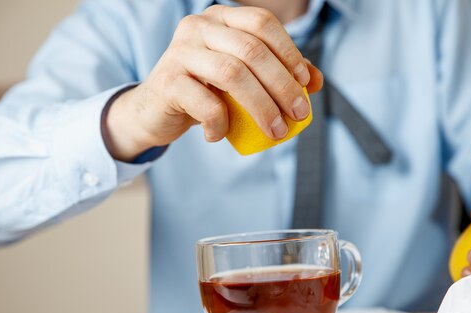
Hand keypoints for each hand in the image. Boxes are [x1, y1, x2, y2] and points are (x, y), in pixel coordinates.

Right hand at [104, 5, 323, 160]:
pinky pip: (207, 105)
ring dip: (262, 107)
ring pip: (233, 74)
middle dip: (283, 86)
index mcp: (220, 19)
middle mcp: (198, 27)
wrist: (154, 111)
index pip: (262, 23)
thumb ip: (275, 74)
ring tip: (276, 132)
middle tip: (299, 115)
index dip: (289, 51)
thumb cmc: (203, 91)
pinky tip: (221, 135)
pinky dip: (221, 125)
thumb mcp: (240, 79)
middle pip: (252, 50)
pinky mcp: (168, 82)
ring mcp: (180, 52)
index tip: (306, 82)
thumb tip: (316, 81)